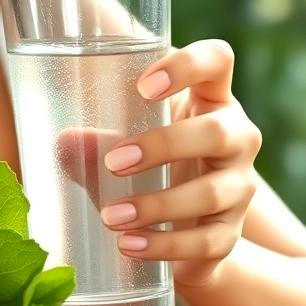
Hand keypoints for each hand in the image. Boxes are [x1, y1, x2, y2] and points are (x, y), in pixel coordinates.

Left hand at [101, 39, 260, 286]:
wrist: (184, 229)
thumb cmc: (151, 164)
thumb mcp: (125, 141)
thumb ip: (96, 140)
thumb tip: (66, 143)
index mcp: (209, 98)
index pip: (217, 60)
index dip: (188, 65)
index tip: (143, 86)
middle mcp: (235, 137)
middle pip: (216, 132)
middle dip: (163, 146)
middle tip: (114, 162)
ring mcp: (239, 186)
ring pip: (211, 192)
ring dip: (157, 205)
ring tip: (110, 215)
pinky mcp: (230, 232)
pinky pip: (207, 241)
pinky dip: (164, 245)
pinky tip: (129, 244)